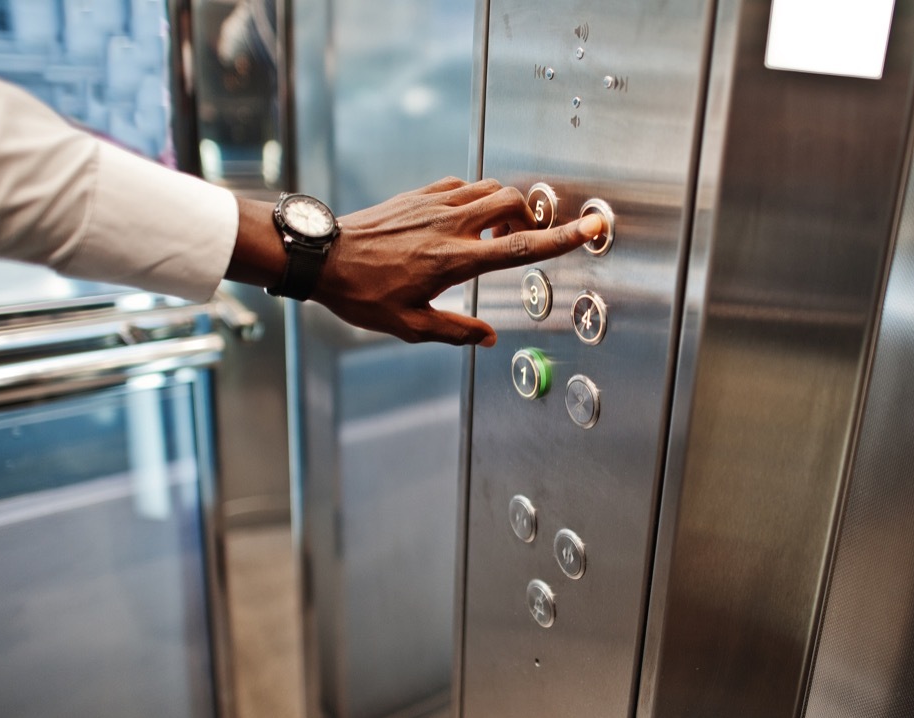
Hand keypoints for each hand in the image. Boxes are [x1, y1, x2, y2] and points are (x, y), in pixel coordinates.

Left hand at [312, 177, 601, 345]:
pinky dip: (474, 196)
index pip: (521, 247)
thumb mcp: (410, 325)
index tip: (591, 227)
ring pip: (489, 187)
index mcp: (454, 261)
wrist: (321, 256)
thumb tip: (489, 338)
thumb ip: (456, 332)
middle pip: (512, 202)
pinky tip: (463, 219)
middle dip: (530, 217)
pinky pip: (461, 184)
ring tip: (494, 233)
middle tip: (523, 239)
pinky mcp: (418, 193)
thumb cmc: (361, 293)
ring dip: (504, 205)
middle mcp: (450, 225)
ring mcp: (433, 203)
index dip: (562, 239)